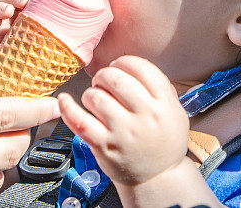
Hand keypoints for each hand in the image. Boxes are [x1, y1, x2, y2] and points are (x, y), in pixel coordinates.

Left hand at [58, 56, 188, 187]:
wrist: (158, 178)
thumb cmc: (163, 140)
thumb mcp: (175, 111)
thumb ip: (159, 86)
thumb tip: (130, 64)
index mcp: (165, 105)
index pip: (141, 68)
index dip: (125, 62)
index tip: (119, 66)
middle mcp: (145, 117)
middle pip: (116, 78)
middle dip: (105, 75)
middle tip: (104, 81)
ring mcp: (123, 132)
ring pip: (96, 96)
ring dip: (91, 92)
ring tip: (96, 99)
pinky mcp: (104, 145)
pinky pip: (79, 120)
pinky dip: (67, 107)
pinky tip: (65, 100)